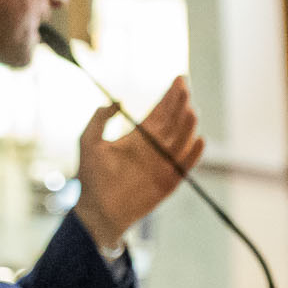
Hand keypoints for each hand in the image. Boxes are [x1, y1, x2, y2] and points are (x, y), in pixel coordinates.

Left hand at [73, 76, 203, 249]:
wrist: (95, 209)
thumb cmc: (90, 177)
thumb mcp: (88, 141)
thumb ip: (98, 119)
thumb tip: (116, 101)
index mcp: (138, 137)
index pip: (160, 112)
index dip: (170, 95)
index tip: (179, 78)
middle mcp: (154, 147)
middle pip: (173, 121)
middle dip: (179, 103)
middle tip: (183, 87)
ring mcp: (164, 163)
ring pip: (181, 139)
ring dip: (187, 125)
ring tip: (189, 110)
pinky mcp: (169, 181)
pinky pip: (185, 165)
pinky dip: (193, 153)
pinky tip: (198, 139)